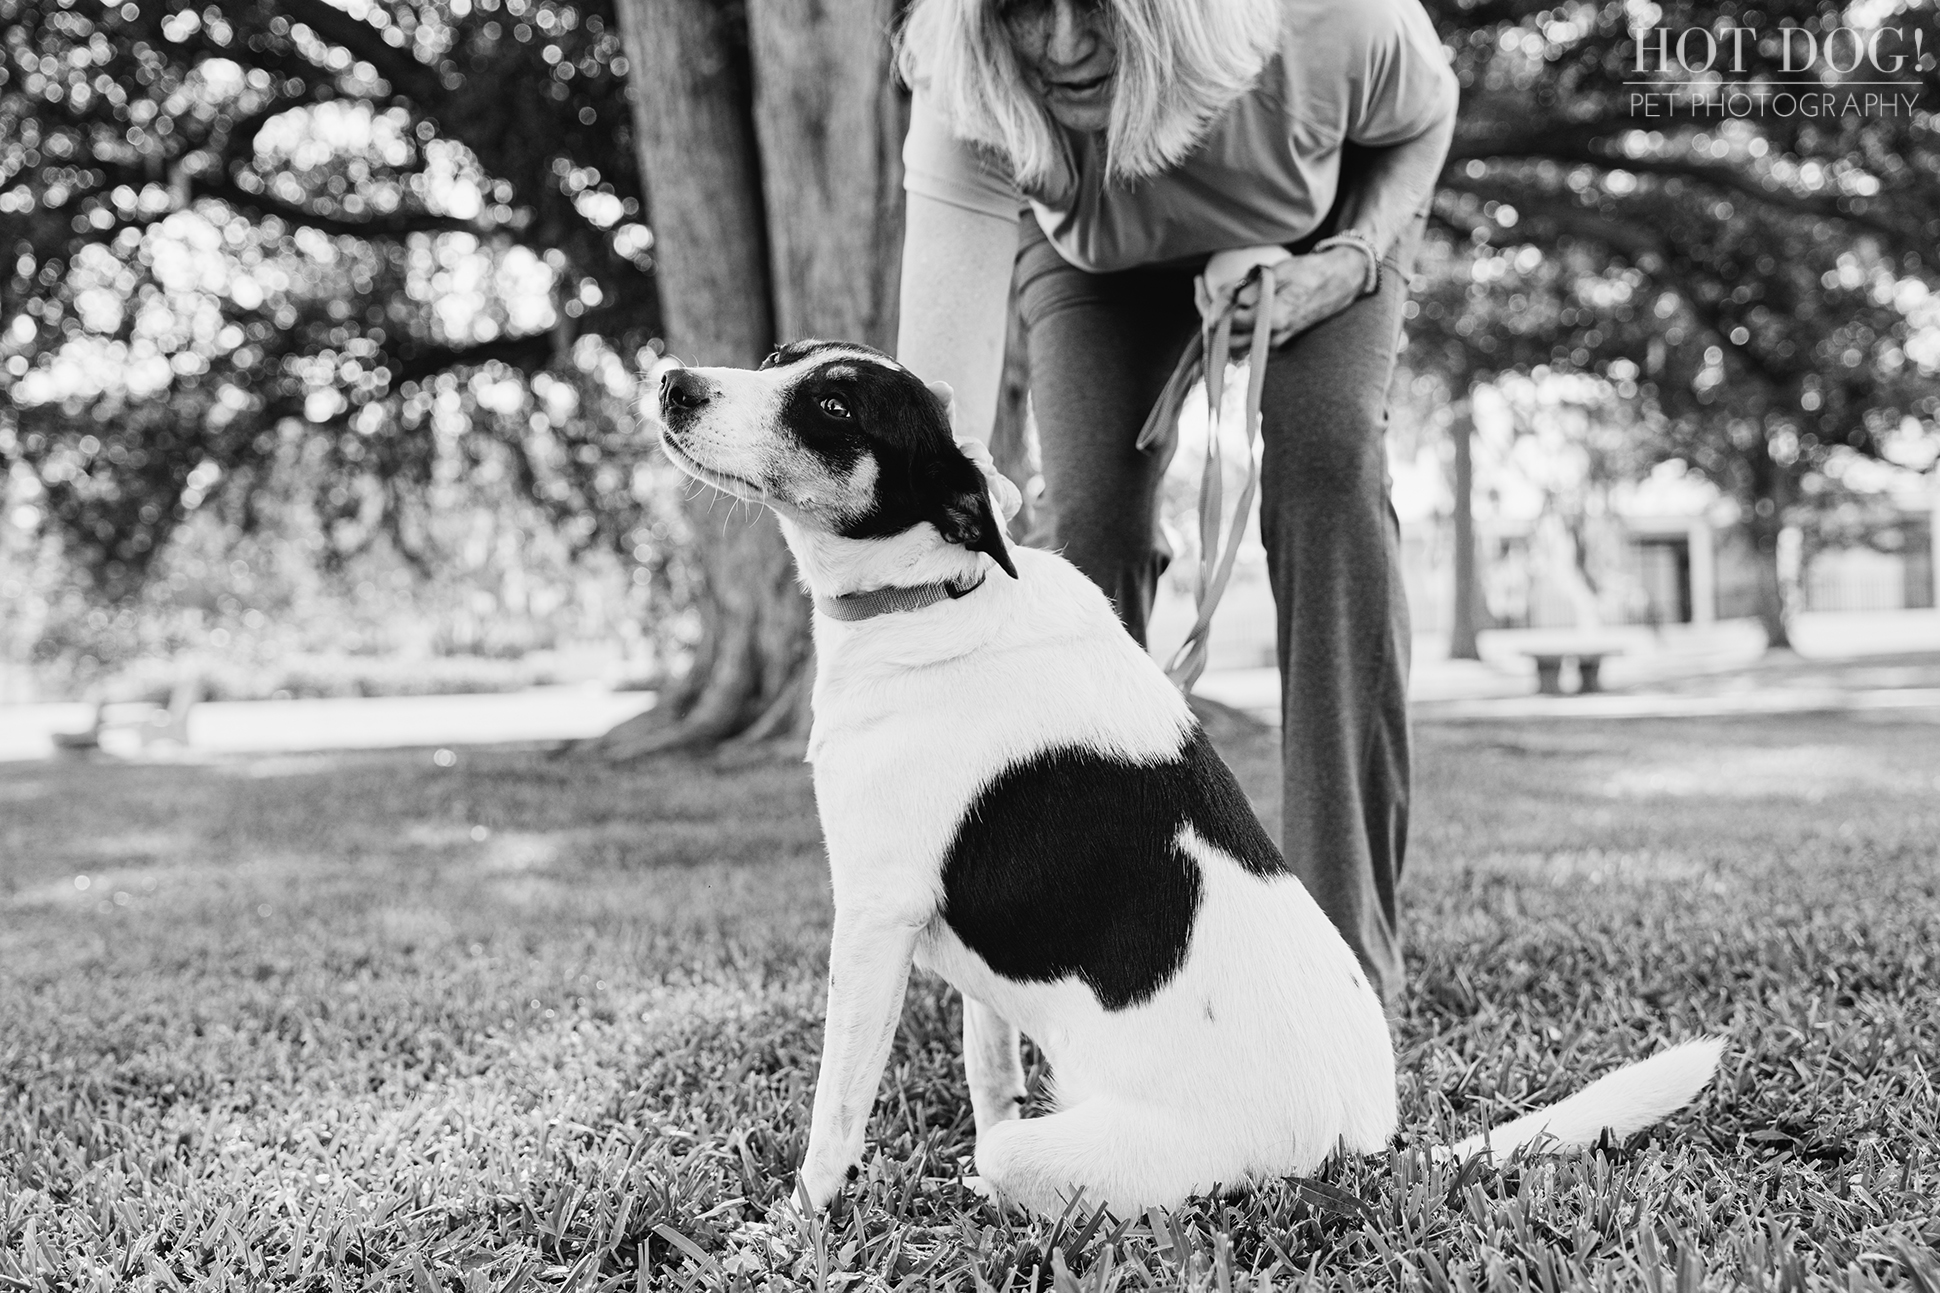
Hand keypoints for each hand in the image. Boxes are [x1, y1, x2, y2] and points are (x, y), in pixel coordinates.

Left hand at [1207, 246, 1368, 355]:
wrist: (1341, 281)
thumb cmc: (1311, 272)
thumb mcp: (1278, 271)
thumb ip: (1250, 288)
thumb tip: (1227, 300)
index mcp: (1273, 319)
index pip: (1229, 322)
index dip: (1215, 306)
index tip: (1207, 285)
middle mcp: (1272, 337)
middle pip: (1226, 341)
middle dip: (1211, 320)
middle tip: (1202, 292)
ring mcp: (1274, 342)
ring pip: (1234, 344)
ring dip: (1219, 325)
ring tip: (1210, 296)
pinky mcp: (1276, 340)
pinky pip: (1246, 338)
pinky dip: (1233, 325)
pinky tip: (1229, 302)